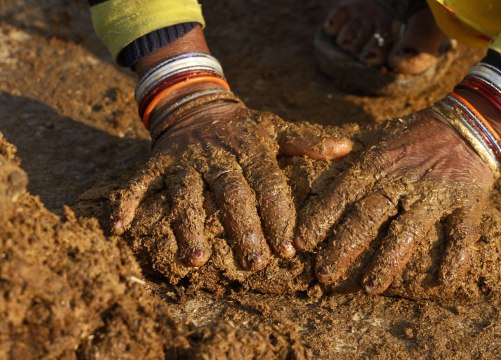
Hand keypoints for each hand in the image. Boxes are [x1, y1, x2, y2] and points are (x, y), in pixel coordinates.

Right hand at [109, 83, 351, 275]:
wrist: (195, 102)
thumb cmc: (243, 128)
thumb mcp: (275, 131)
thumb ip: (307, 143)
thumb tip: (348, 148)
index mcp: (250, 149)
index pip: (268, 185)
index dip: (279, 216)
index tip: (289, 249)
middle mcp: (218, 156)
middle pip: (231, 194)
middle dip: (243, 229)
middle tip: (254, 264)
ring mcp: (184, 160)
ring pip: (186, 194)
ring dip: (188, 226)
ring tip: (195, 260)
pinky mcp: (156, 163)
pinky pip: (138, 183)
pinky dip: (127, 203)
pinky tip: (118, 229)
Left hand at [295, 108, 496, 293]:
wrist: (468, 123)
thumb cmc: (413, 133)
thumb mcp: (374, 134)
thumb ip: (342, 146)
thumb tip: (309, 152)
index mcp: (377, 164)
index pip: (344, 193)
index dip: (322, 217)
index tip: (302, 243)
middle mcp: (402, 181)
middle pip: (369, 216)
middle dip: (345, 245)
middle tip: (324, 274)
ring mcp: (435, 193)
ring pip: (409, 229)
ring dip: (389, 259)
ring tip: (370, 286)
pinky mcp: (466, 202)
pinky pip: (461, 230)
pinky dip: (457, 254)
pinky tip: (444, 279)